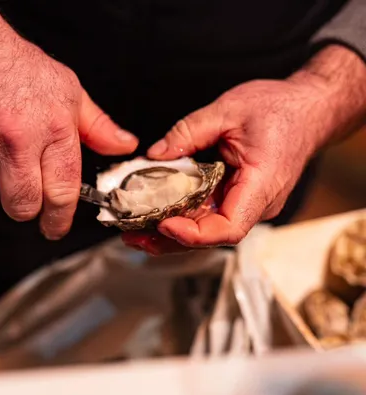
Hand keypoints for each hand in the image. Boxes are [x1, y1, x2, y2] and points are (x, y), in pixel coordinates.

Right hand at [0, 7, 137, 238]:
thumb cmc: (22, 69)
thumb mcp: (70, 93)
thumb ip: (99, 127)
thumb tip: (124, 146)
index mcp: (55, 129)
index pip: (63, 191)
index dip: (60, 219)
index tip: (57, 227)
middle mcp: (20, 140)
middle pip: (26, 205)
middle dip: (32, 211)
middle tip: (34, 201)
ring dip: (3, 203)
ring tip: (9, 184)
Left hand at [123, 46, 365, 254]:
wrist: (307, 111)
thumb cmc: (279, 109)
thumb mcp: (229, 110)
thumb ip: (188, 132)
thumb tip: (154, 155)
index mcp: (261, 185)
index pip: (229, 228)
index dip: (194, 234)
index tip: (163, 224)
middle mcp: (257, 204)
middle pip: (211, 235)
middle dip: (170, 239)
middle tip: (132, 235)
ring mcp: (248, 204)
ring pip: (207, 229)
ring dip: (172, 233)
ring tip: (136, 231)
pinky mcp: (240, 198)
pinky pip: (210, 215)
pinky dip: (183, 217)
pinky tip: (159, 214)